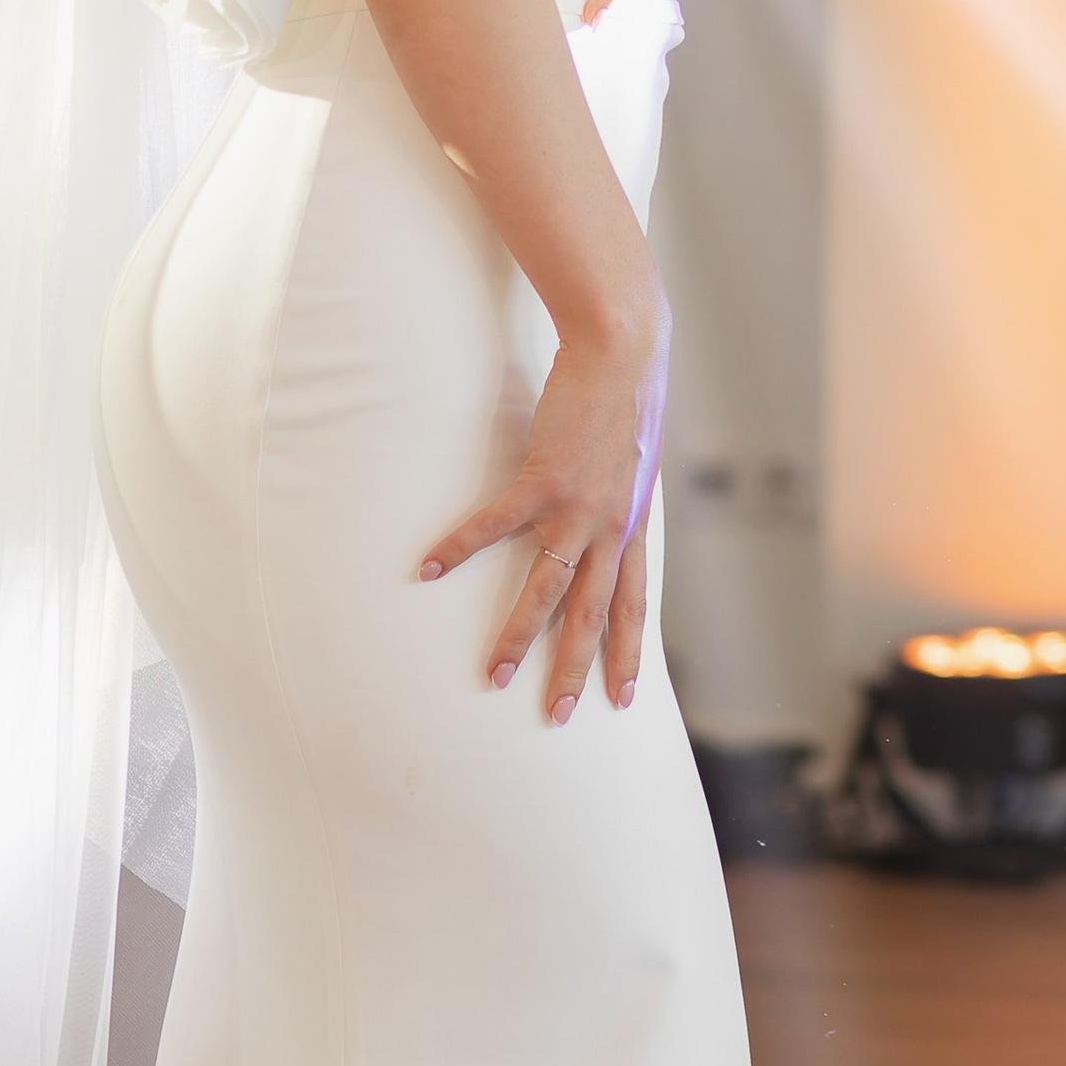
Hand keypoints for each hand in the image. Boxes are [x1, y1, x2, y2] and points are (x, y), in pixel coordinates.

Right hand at [417, 292, 669, 721]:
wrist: (624, 348)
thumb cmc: (625, 395)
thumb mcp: (634, 458)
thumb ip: (620, 492)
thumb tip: (609, 513)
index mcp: (631, 525)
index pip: (635, 605)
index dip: (629, 652)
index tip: (624, 698)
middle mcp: (610, 527)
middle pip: (593, 614)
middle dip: (576, 669)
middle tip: (559, 716)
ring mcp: (578, 506)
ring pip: (548, 589)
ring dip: (519, 635)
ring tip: (494, 674)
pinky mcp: (544, 477)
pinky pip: (495, 525)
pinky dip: (461, 547)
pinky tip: (430, 569)